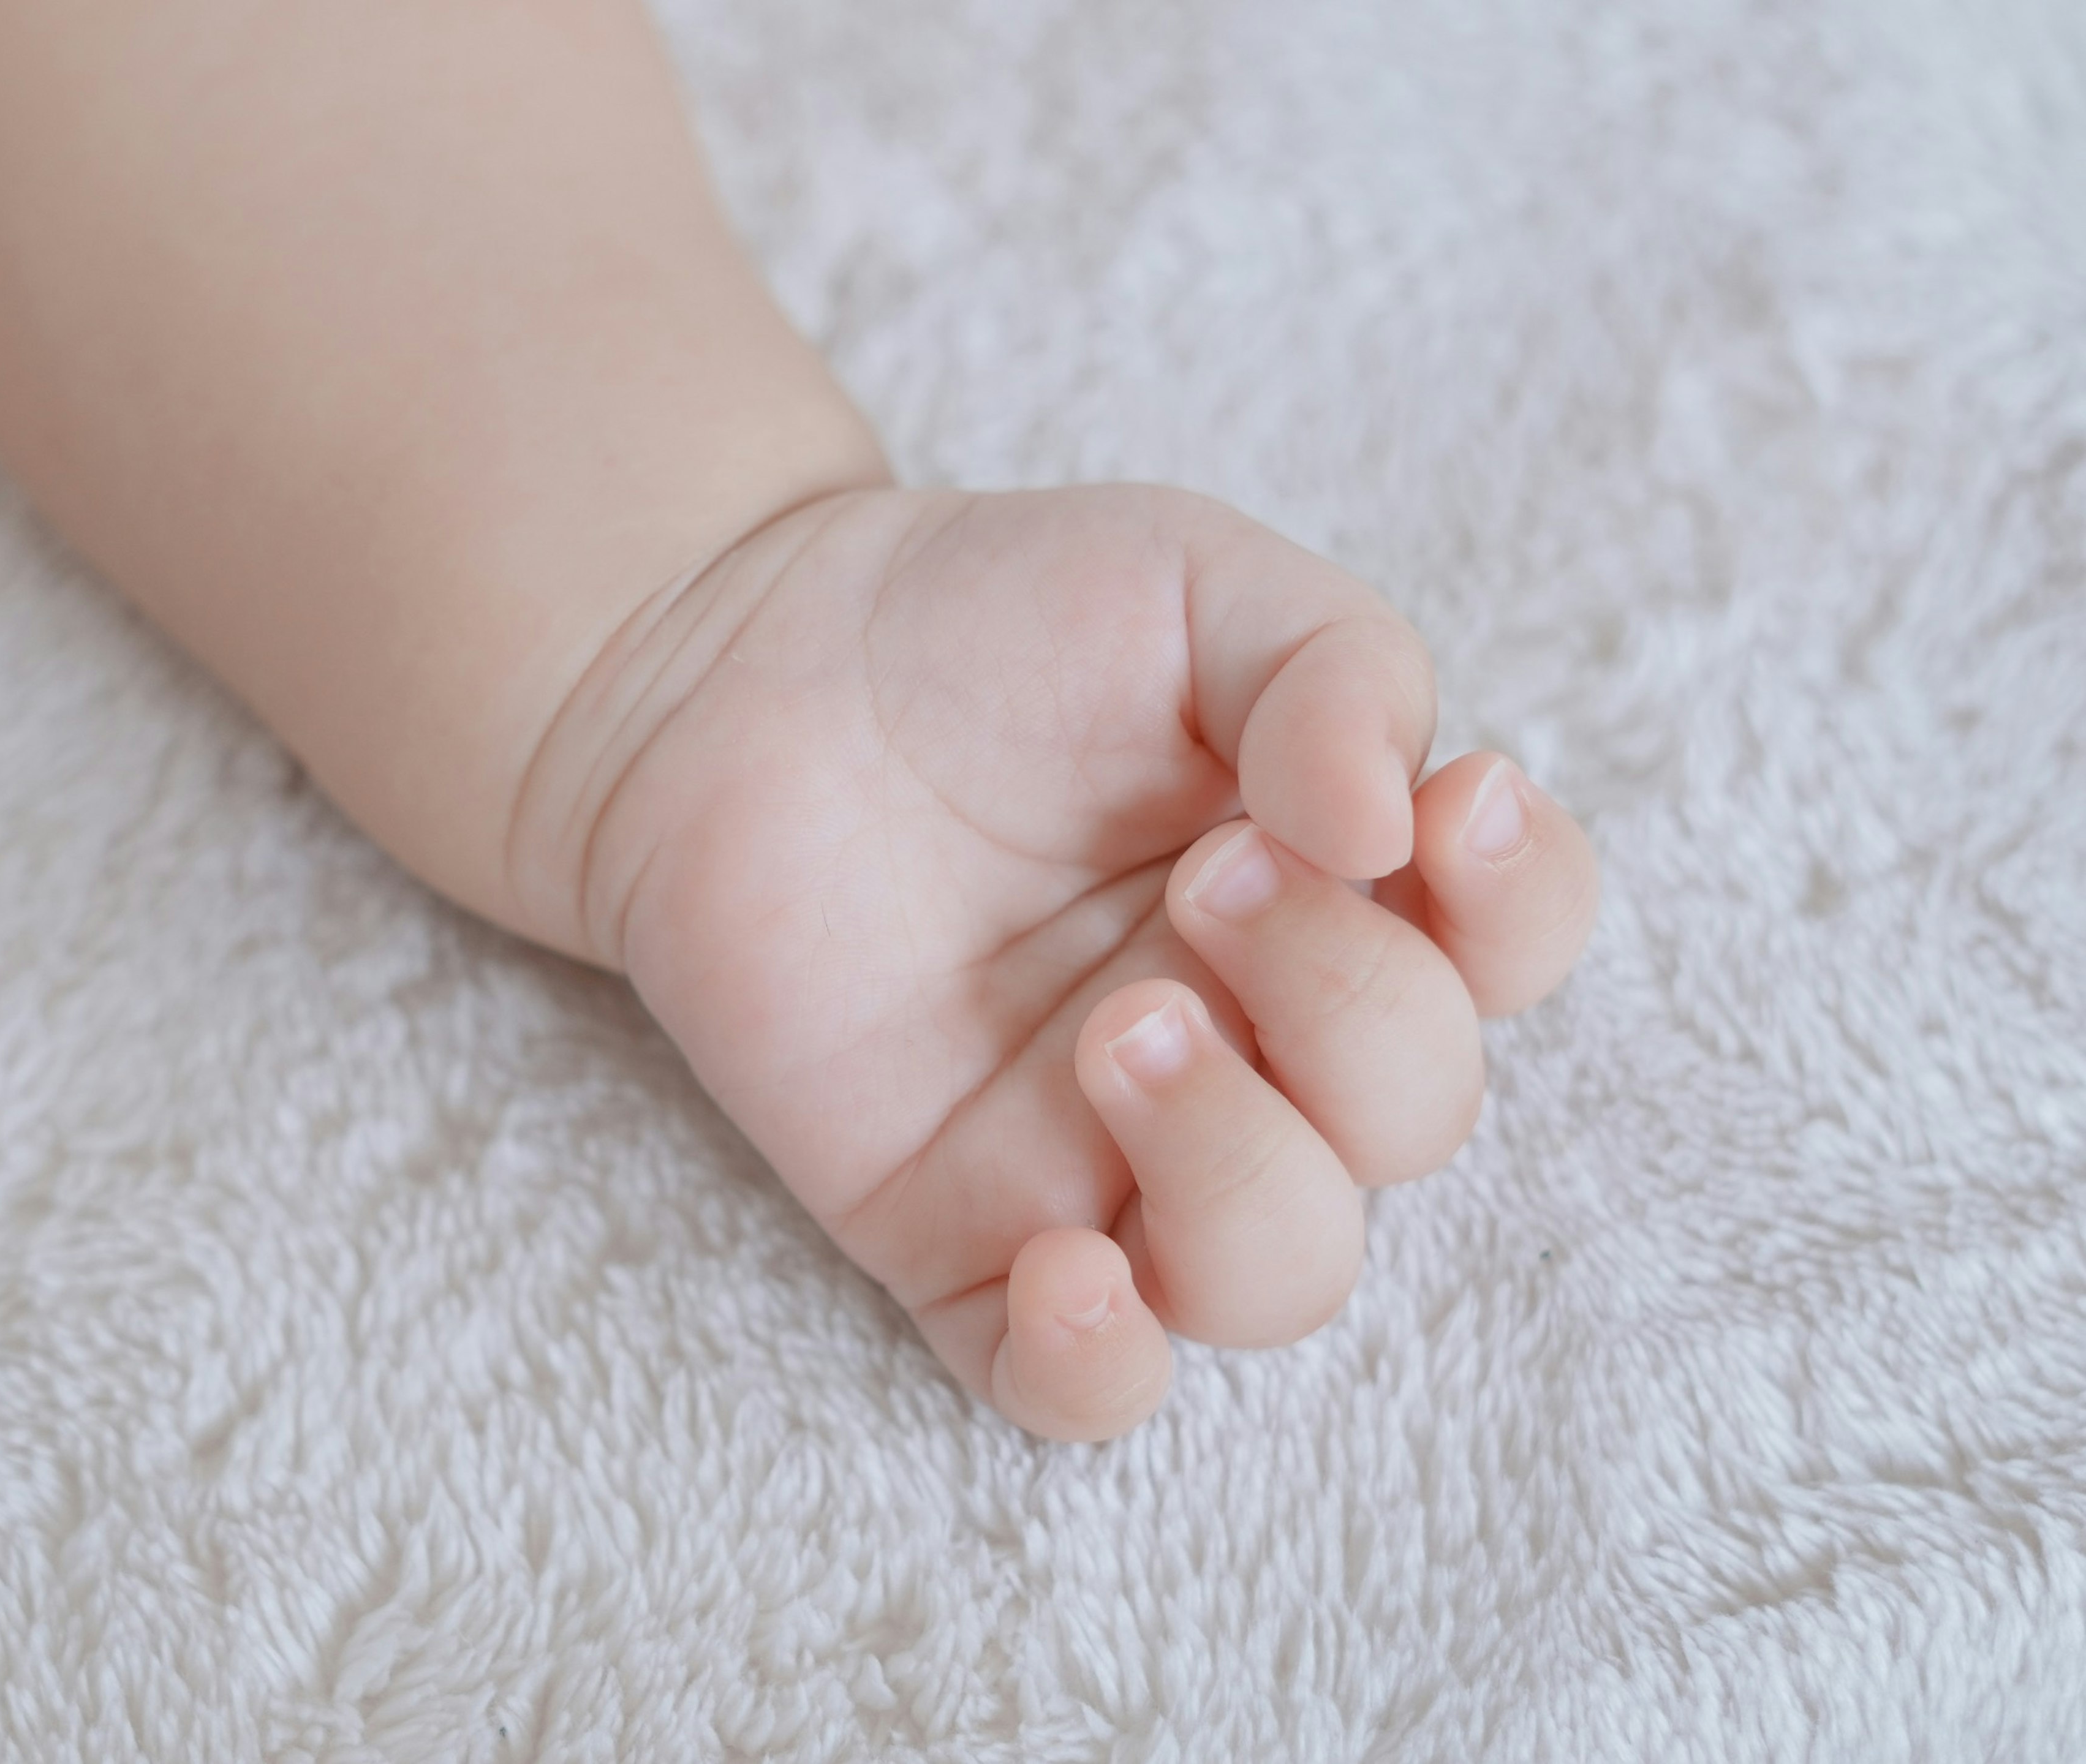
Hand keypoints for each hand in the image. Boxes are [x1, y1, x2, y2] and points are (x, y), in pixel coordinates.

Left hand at [545, 484, 1598, 1438]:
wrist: (743, 676)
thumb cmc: (985, 626)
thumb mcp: (1188, 582)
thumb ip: (1333, 670)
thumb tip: (1404, 820)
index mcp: (1335, 888)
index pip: (1507, 952)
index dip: (1519, 908)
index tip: (1447, 808)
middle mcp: (1255, 1038)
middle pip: (1410, 1115)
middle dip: (1344, 1002)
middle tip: (1207, 879)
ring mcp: (1113, 1151)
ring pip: (1276, 1271)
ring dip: (1239, 1166)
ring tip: (1119, 1030)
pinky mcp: (964, 1230)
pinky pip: (1079, 1389)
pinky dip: (1100, 1365)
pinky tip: (1069, 1270)